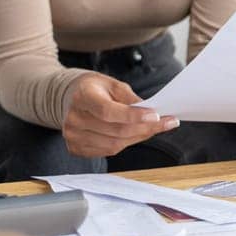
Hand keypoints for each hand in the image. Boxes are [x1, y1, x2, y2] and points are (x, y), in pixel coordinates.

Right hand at [62, 73, 178, 157]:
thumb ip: (130, 98)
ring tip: (152, 128)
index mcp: (82, 97)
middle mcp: (74, 118)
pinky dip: (125, 144)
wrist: (70, 98)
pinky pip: (107, 151)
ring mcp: (73, 136)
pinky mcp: (75, 148)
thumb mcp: (112, 84)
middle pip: (115, 130)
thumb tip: (151, 113)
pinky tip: (133, 135)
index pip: (108, 111)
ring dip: (138, 137)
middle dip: (145, 128)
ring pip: (114, 144)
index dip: (133, 116)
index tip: (156, 115)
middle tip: (165, 123)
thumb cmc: (94, 89)